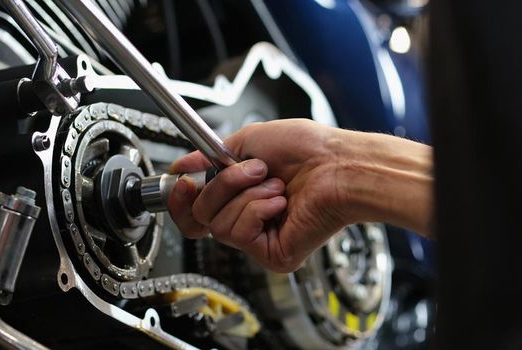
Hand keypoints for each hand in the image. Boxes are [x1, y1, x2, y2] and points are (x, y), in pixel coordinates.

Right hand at [167, 119, 358, 272]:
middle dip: (223, 185)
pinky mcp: (273, 254)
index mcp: (240, 194)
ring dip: (247, 194)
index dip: (182, 198)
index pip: (195, 210)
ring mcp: (260, 239)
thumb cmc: (309, 150)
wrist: (339, 164)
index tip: (182, 180)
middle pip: (199, 216)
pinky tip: (281, 202)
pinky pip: (239, 234)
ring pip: (218, 224)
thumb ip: (209, 155)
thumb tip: (182, 164)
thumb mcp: (249, 141)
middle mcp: (248, 218)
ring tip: (276, 184)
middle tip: (255, 169)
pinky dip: (258, 209)